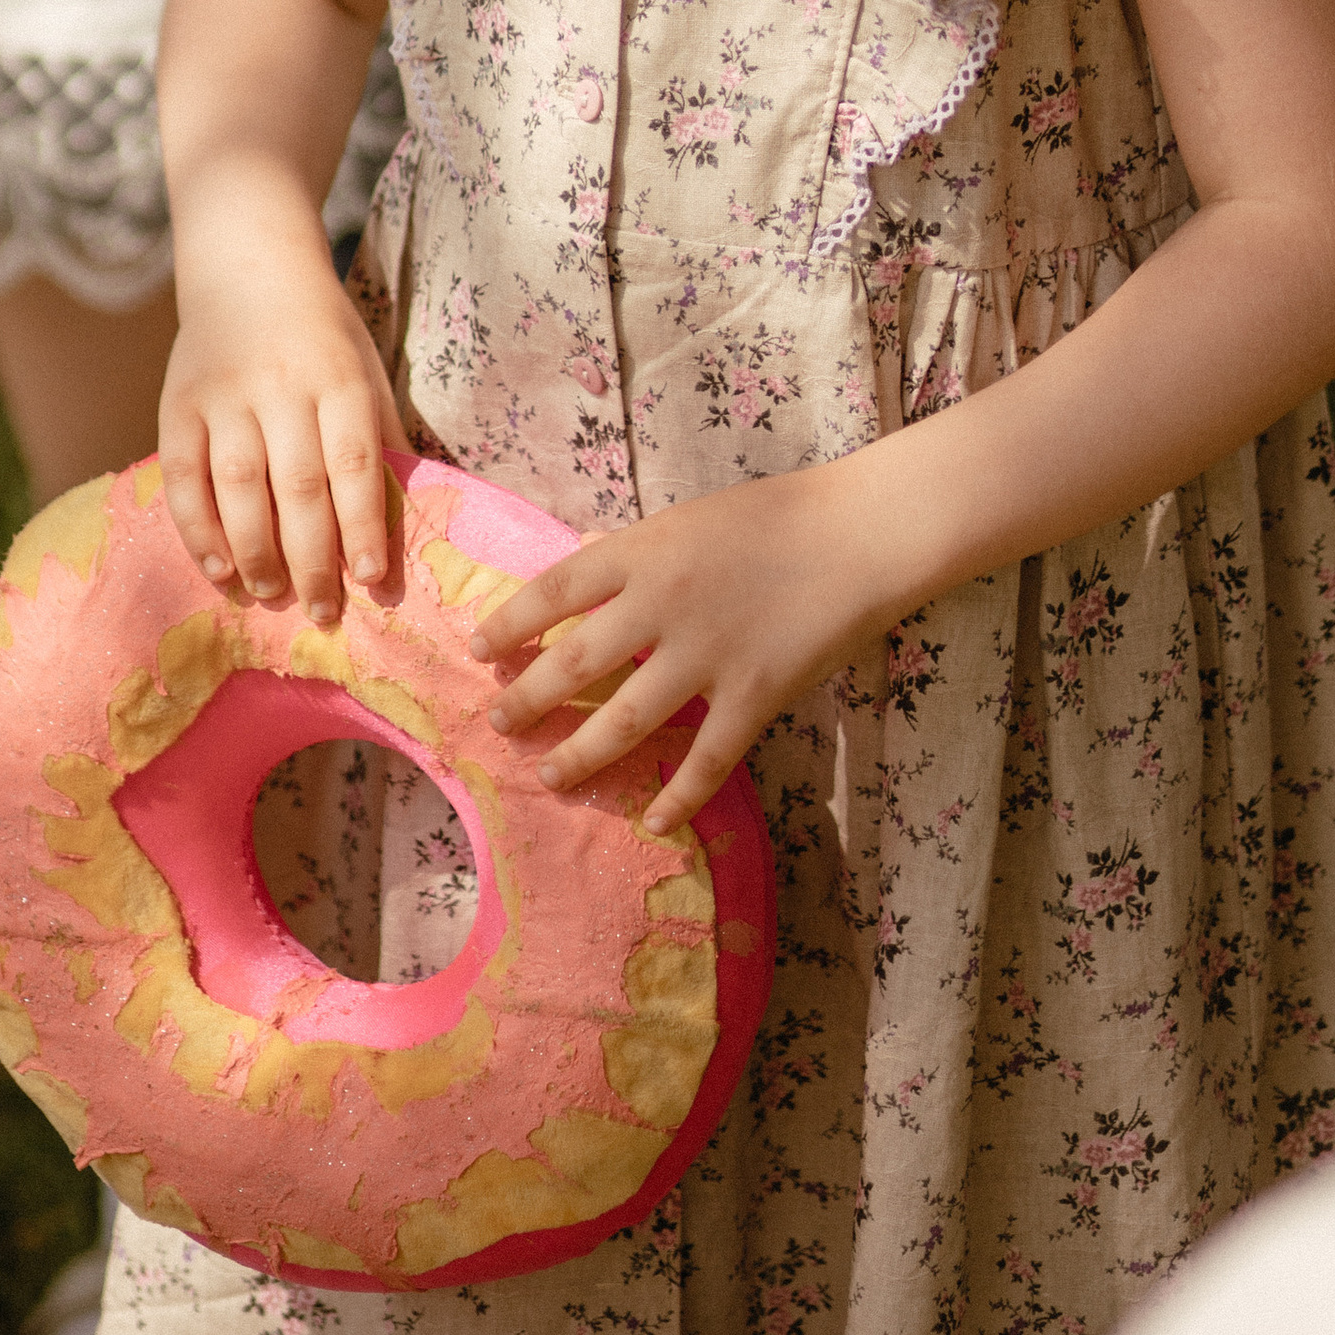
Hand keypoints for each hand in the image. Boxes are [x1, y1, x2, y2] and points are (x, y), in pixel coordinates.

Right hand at [159, 237, 405, 626]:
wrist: (247, 263)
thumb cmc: (322, 333)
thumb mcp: (366, 369)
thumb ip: (380, 439)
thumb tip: (405, 522)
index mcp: (338, 377)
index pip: (353, 463)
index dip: (363, 526)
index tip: (372, 581)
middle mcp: (281, 385)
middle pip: (298, 485)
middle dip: (311, 559)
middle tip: (322, 613)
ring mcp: (224, 394)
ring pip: (239, 485)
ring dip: (255, 551)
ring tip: (271, 595)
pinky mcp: (177, 404)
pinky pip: (183, 477)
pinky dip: (198, 529)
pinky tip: (219, 569)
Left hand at [472, 462, 887, 833]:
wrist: (855, 533)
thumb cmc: (773, 516)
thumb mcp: (686, 517)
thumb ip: (631, 548)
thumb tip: (578, 555)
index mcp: (642, 550)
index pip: (555, 589)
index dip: (510, 622)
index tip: (478, 649)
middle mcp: (661, 603)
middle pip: (574, 660)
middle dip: (529, 697)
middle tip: (497, 722)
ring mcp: (706, 654)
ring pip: (625, 719)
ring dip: (580, 752)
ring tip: (549, 775)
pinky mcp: (753, 695)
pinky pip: (706, 759)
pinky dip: (677, 796)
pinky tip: (652, 818)